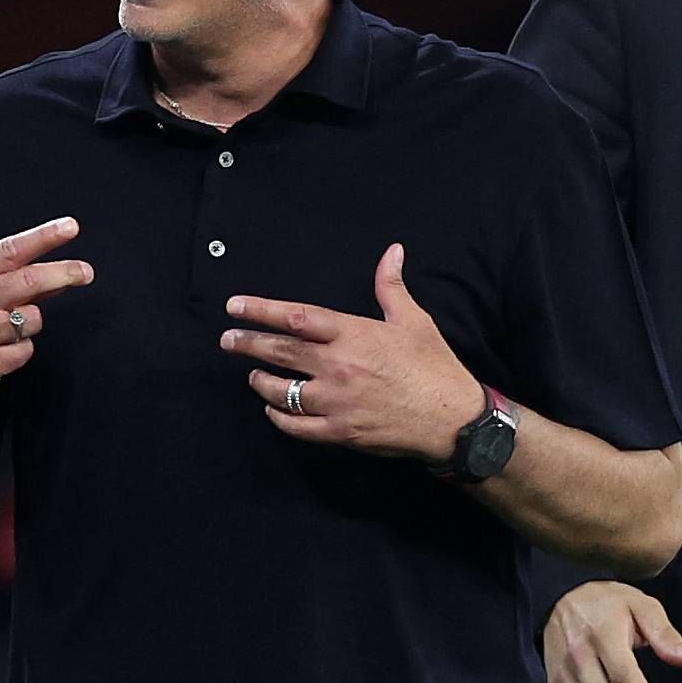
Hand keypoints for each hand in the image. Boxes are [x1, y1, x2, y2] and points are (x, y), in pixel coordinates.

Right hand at [0, 217, 93, 413]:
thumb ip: (3, 280)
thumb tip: (54, 275)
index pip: (10, 250)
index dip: (43, 237)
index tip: (70, 227)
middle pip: (29, 281)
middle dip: (64, 273)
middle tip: (86, 272)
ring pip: (33, 319)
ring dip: (28, 322)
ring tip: (0, 329)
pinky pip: (26, 350)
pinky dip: (18, 350)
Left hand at [219, 243, 477, 462]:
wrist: (454, 420)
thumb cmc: (434, 366)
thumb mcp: (414, 320)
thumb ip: (391, 287)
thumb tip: (392, 251)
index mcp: (352, 334)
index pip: (295, 317)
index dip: (260, 310)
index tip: (234, 307)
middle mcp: (338, 366)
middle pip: (280, 352)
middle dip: (248, 344)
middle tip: (226, 340)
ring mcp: (336, 401)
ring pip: (282, 391)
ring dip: (262, 382)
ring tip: (252, 375)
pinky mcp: (340, 431)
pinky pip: (297, 426)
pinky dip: (279, 418)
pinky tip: (273, 411)